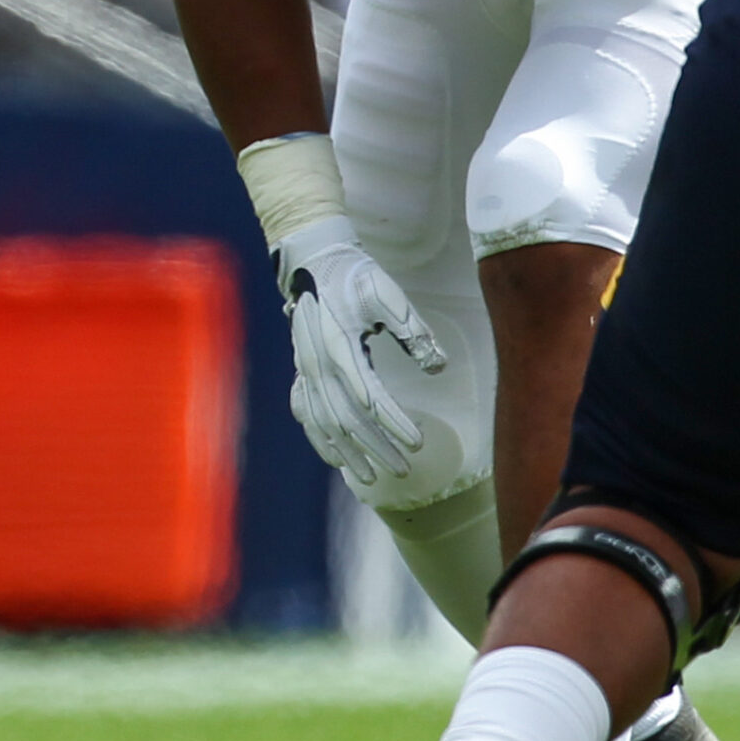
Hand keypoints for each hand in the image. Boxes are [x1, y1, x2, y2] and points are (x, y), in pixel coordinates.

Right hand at [274, 215, 446, 488]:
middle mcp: (319, 366)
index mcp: (341, 347)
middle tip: (402, 470)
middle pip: (348, 420)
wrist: (313, 262)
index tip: (418, 442)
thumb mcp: (389, 295)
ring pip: (325, 423)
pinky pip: (307, 414)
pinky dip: (320, 440)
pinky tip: (335, 458)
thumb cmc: (356, 276)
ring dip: (347, 453)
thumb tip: (438, 368)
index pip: (371, 398)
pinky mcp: (302, 371)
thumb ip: (414, 331)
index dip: (395, 423)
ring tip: (369, 478)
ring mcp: (306, 371)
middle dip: (375, 448)